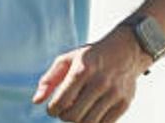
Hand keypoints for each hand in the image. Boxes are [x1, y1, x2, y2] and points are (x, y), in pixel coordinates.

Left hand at [32, 27, 151, 121]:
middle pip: (72, 117)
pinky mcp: (124, 103)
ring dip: (79, 121)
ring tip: (79, 110)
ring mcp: (114, 94)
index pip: (60, 103)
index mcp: (82, 70)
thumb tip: (36, 101)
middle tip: (67, 109)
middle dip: (65, 116)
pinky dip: (95, 122)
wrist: (128, 49)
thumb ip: (49, 79)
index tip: (54, 107)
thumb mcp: (68, 59)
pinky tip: (93, 111)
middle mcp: (99, 82)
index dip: (52, 110)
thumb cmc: (92, 56)